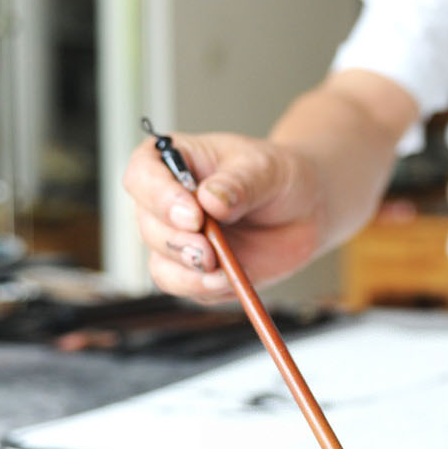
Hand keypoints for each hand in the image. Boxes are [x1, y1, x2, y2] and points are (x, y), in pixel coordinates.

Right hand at [123, 131, 321, 300]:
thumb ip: (239, 183)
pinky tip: (229, 280)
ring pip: (160, 263)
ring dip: (188, 273)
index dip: (159, 198)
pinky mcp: (193, 270)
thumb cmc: (279, 176)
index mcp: (174, 160)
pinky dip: (203, 288)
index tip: (193, 216)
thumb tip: (210, 199)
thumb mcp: (267, 169)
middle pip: (148, 225)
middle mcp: (167, 201)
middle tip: (209, 251)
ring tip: (223, 272)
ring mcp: (178, 237)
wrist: (304, 210)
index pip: (143, 175)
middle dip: (177, 243)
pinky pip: (184, 287)